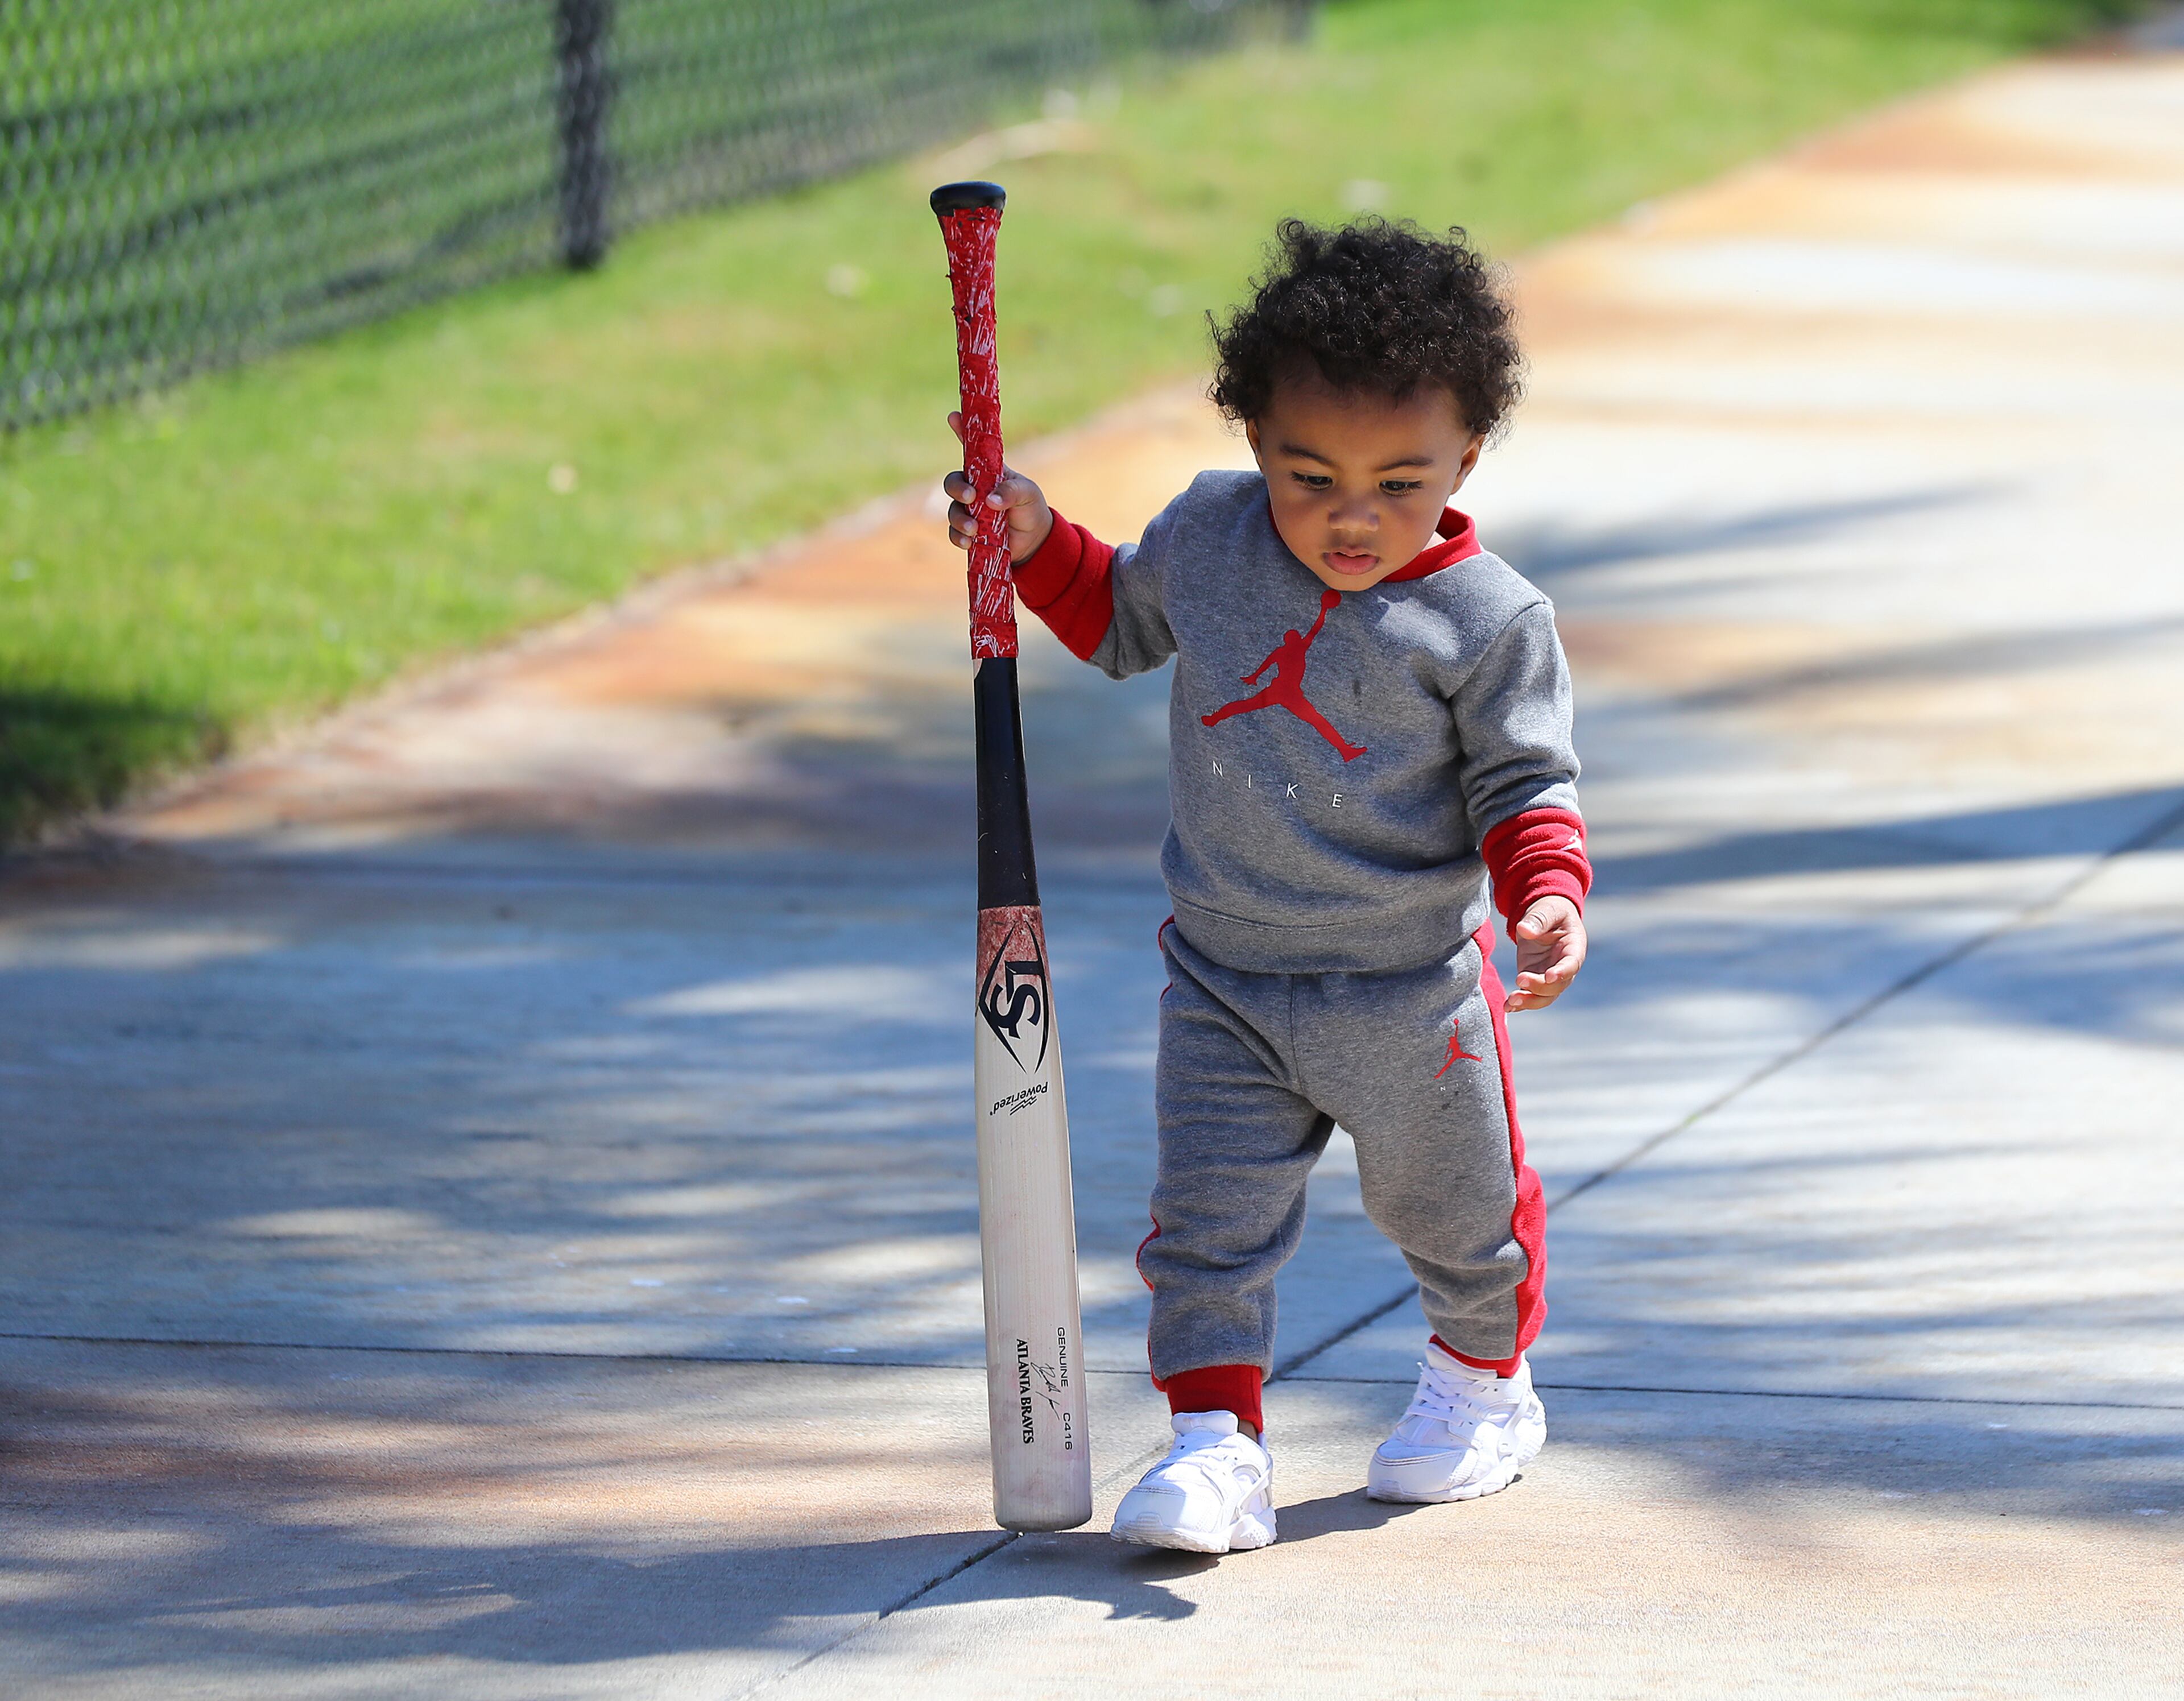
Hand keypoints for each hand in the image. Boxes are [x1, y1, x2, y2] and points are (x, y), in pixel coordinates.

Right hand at [944, 411, 1053, 563]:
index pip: (971, 447)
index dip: (961, 430)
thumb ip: (1012, 491)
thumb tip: (990, 500)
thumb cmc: (1030, 508)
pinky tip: (969, 541)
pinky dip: (959, 536)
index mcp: (988, 471)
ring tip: (974, 529)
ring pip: (952, 509)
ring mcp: (969, 510)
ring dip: (959, 518)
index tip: (954, 416)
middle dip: (957, 488)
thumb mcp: (1028, 494)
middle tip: (970, 496)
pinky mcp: (968, 532)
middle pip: (953, 481)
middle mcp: (974, 488)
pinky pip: (954, 532)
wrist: (1034, 540)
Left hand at [1505, 896, 1584, 1013]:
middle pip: (1557, 985)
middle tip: (1520, 979)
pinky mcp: (1535, 978)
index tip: (1548, 976)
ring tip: (1511, 1001)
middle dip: (1539, 987)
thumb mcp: (1548, 909)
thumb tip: (1524, 930)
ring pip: (1545, 996)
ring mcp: (1549, 975)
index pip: (1572, 964)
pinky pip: (1530, 995)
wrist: (1546, 917)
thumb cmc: (1551, 911)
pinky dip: (1519, 1003)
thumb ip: (1539, 919)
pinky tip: (1507, 1007)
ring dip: (1529, 1001)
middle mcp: (1564, 966)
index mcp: (1574, 947)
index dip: (1562, 972)